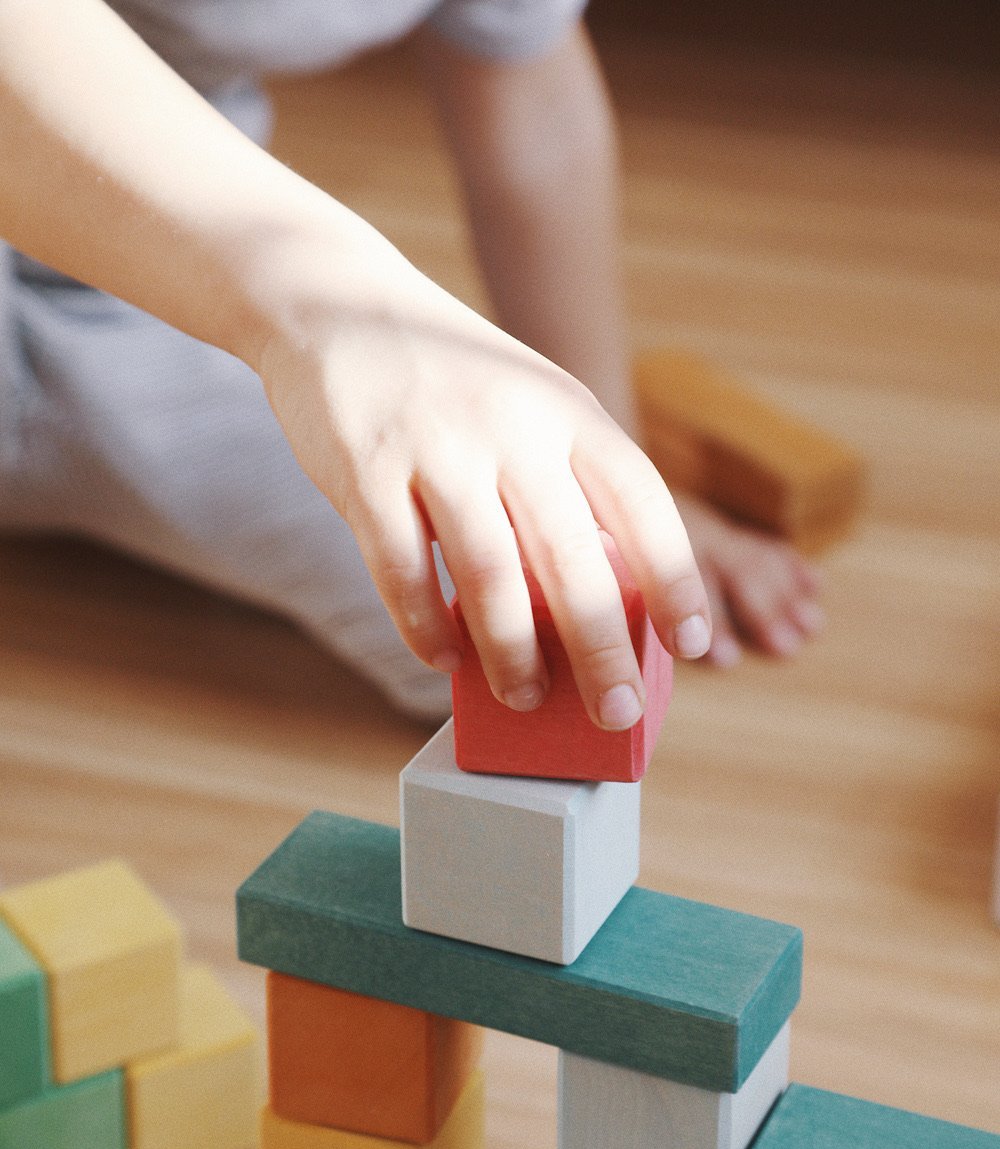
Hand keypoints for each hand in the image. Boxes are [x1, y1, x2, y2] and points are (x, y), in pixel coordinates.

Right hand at [255, 242, 711, 730]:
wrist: (337, 303)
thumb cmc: (454, 381)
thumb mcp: (531, 405)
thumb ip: (567, 485)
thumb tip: (601, 609)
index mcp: (568, 409)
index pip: (643, 501)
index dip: (676, 578)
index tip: (695, 643)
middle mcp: (512, 426)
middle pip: (573, 559)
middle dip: (600, 649)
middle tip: (614, 710)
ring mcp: (437, 446)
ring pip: (489, 575)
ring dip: (511, 653)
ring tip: (526, 696)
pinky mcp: (366, 470)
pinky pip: (402, 571)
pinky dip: (425, 629)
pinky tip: (443, 660)